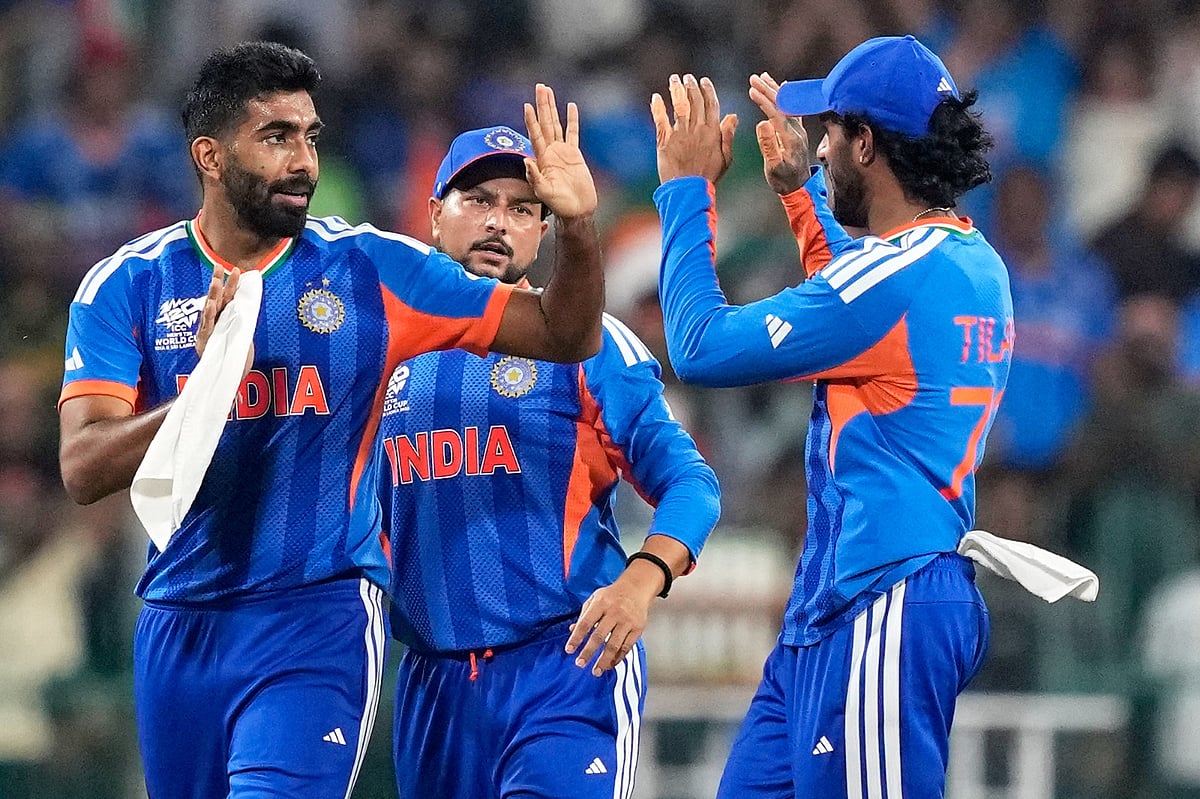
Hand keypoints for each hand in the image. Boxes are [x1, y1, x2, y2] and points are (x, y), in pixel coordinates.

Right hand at [195, 268, 253, 375]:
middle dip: (218, 282)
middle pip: (217, 299)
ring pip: (210, 310)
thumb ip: (242, 321)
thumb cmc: (234, 357)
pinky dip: (208, 315)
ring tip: (215, 280)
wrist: (227, 377)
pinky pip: (207, 326)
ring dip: (213, 295)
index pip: (228, 299)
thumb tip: (250, 305)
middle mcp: (215, 323)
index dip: (231, 285)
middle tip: (219, 265)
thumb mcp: (242, 336)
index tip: (237, 270)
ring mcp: (209, 331)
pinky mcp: (204, 341)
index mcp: (224, 320)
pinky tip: (210, 304)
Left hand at [523, 83, 597, 218]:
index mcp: (542, 159)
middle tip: (540, 87)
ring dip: (552, 107)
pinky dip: (572, 120)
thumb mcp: (544, 192)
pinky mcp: (574, 155)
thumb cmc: (559, 205)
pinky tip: (571, 106)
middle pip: (545, 123)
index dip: (531, 120)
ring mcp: (562, 152)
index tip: (527, 105)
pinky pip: (573, 133)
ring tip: (548, 91)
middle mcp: (550, 152)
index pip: (535, 135)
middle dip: (542, 105)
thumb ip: (535, 177)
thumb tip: (526, 160)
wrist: (576, 210)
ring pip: (556, 124)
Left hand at [564, 572, 657, 675]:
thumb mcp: (595, 599)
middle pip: (599, 636)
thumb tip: (571, 630)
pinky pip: (627, 647)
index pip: (586, 623)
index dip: (576, 637)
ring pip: (614, 645)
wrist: (636, 588)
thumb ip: (584, 615)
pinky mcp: (637, 629)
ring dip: (604, 660)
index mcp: (601, 603)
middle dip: (588, 652)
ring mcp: (627, 622)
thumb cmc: (612, 596)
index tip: (569, 650)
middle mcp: (615, 612)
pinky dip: (618, 658)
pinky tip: (610, 664)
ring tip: (596, 671)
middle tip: (580, 663)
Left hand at [651, 74, 737, 184]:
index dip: (707, 90)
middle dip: (691, 86)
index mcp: (712, 131)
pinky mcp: (665, 140)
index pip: (711, 104)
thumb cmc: (708, 176)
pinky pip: (660, 119)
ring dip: (676, 90)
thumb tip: (733, 116)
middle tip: (687, 77)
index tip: (704, 81)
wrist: (688, 190)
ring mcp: (680, 134)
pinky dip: (658, 107)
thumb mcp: (725, 158)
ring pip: (679, 105)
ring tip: (674, 80)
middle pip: (695, 101)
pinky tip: (656, 97)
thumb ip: (728, 135)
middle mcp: (696, 129)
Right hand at [748, 72, 810, 194]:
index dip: (764, 100)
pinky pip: (791, 108)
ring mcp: (798, 129)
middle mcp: (796, 130)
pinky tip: (782, 88)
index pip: (776, 113)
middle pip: (782, 104)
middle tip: (754, 78)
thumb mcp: (773, 167)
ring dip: (775, 89)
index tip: (752, 89)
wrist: (799, 187)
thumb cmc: (784, 180)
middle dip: (768, 90)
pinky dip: (786, 96)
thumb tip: (762, 123)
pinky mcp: (797, 130)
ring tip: (764, 77)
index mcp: (790, 137)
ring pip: (787, 104)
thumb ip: (768, 145)